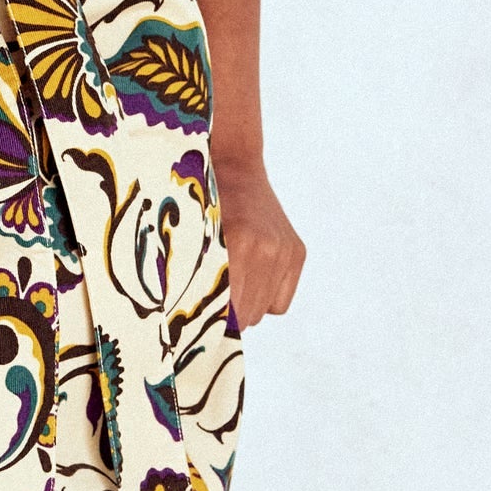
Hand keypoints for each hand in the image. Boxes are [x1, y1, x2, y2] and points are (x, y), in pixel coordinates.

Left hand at [213, 150, 304, 327]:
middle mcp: (267, 250)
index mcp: (237, 246)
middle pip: (247, 316)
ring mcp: (285, 251)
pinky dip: (266, 296)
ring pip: (263, 310)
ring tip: (231, 279)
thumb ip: (197, 279)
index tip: (199, 317)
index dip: (211, 319)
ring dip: (246, 303)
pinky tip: (251, 275)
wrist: (234, 167)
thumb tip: (197, 323)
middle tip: (212, 297)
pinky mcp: (298, 252)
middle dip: (229, 314)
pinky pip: (280, 302)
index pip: (227, 312)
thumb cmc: (202, 205)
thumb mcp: (192, 240)